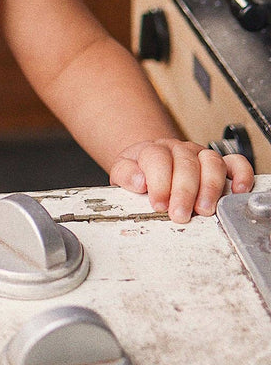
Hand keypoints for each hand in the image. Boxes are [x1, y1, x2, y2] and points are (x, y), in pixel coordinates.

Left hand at [109, 138, 253, 222]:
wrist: (150, 162)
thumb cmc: (140, 171)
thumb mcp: (123, 172)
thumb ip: (125, 175)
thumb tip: (138, 181)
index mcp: (154, 150)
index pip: (157, 159)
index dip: (159, 183)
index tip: (158, 204)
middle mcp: (179, 149)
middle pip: (186, 164)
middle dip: (184, 192)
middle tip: (180, 214)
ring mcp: (200, 155)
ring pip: (211, 162)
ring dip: (210, 188)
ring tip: (204, 209)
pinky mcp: (219, 164)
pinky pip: (235, 163)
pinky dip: (241, 175)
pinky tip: (237, 190)